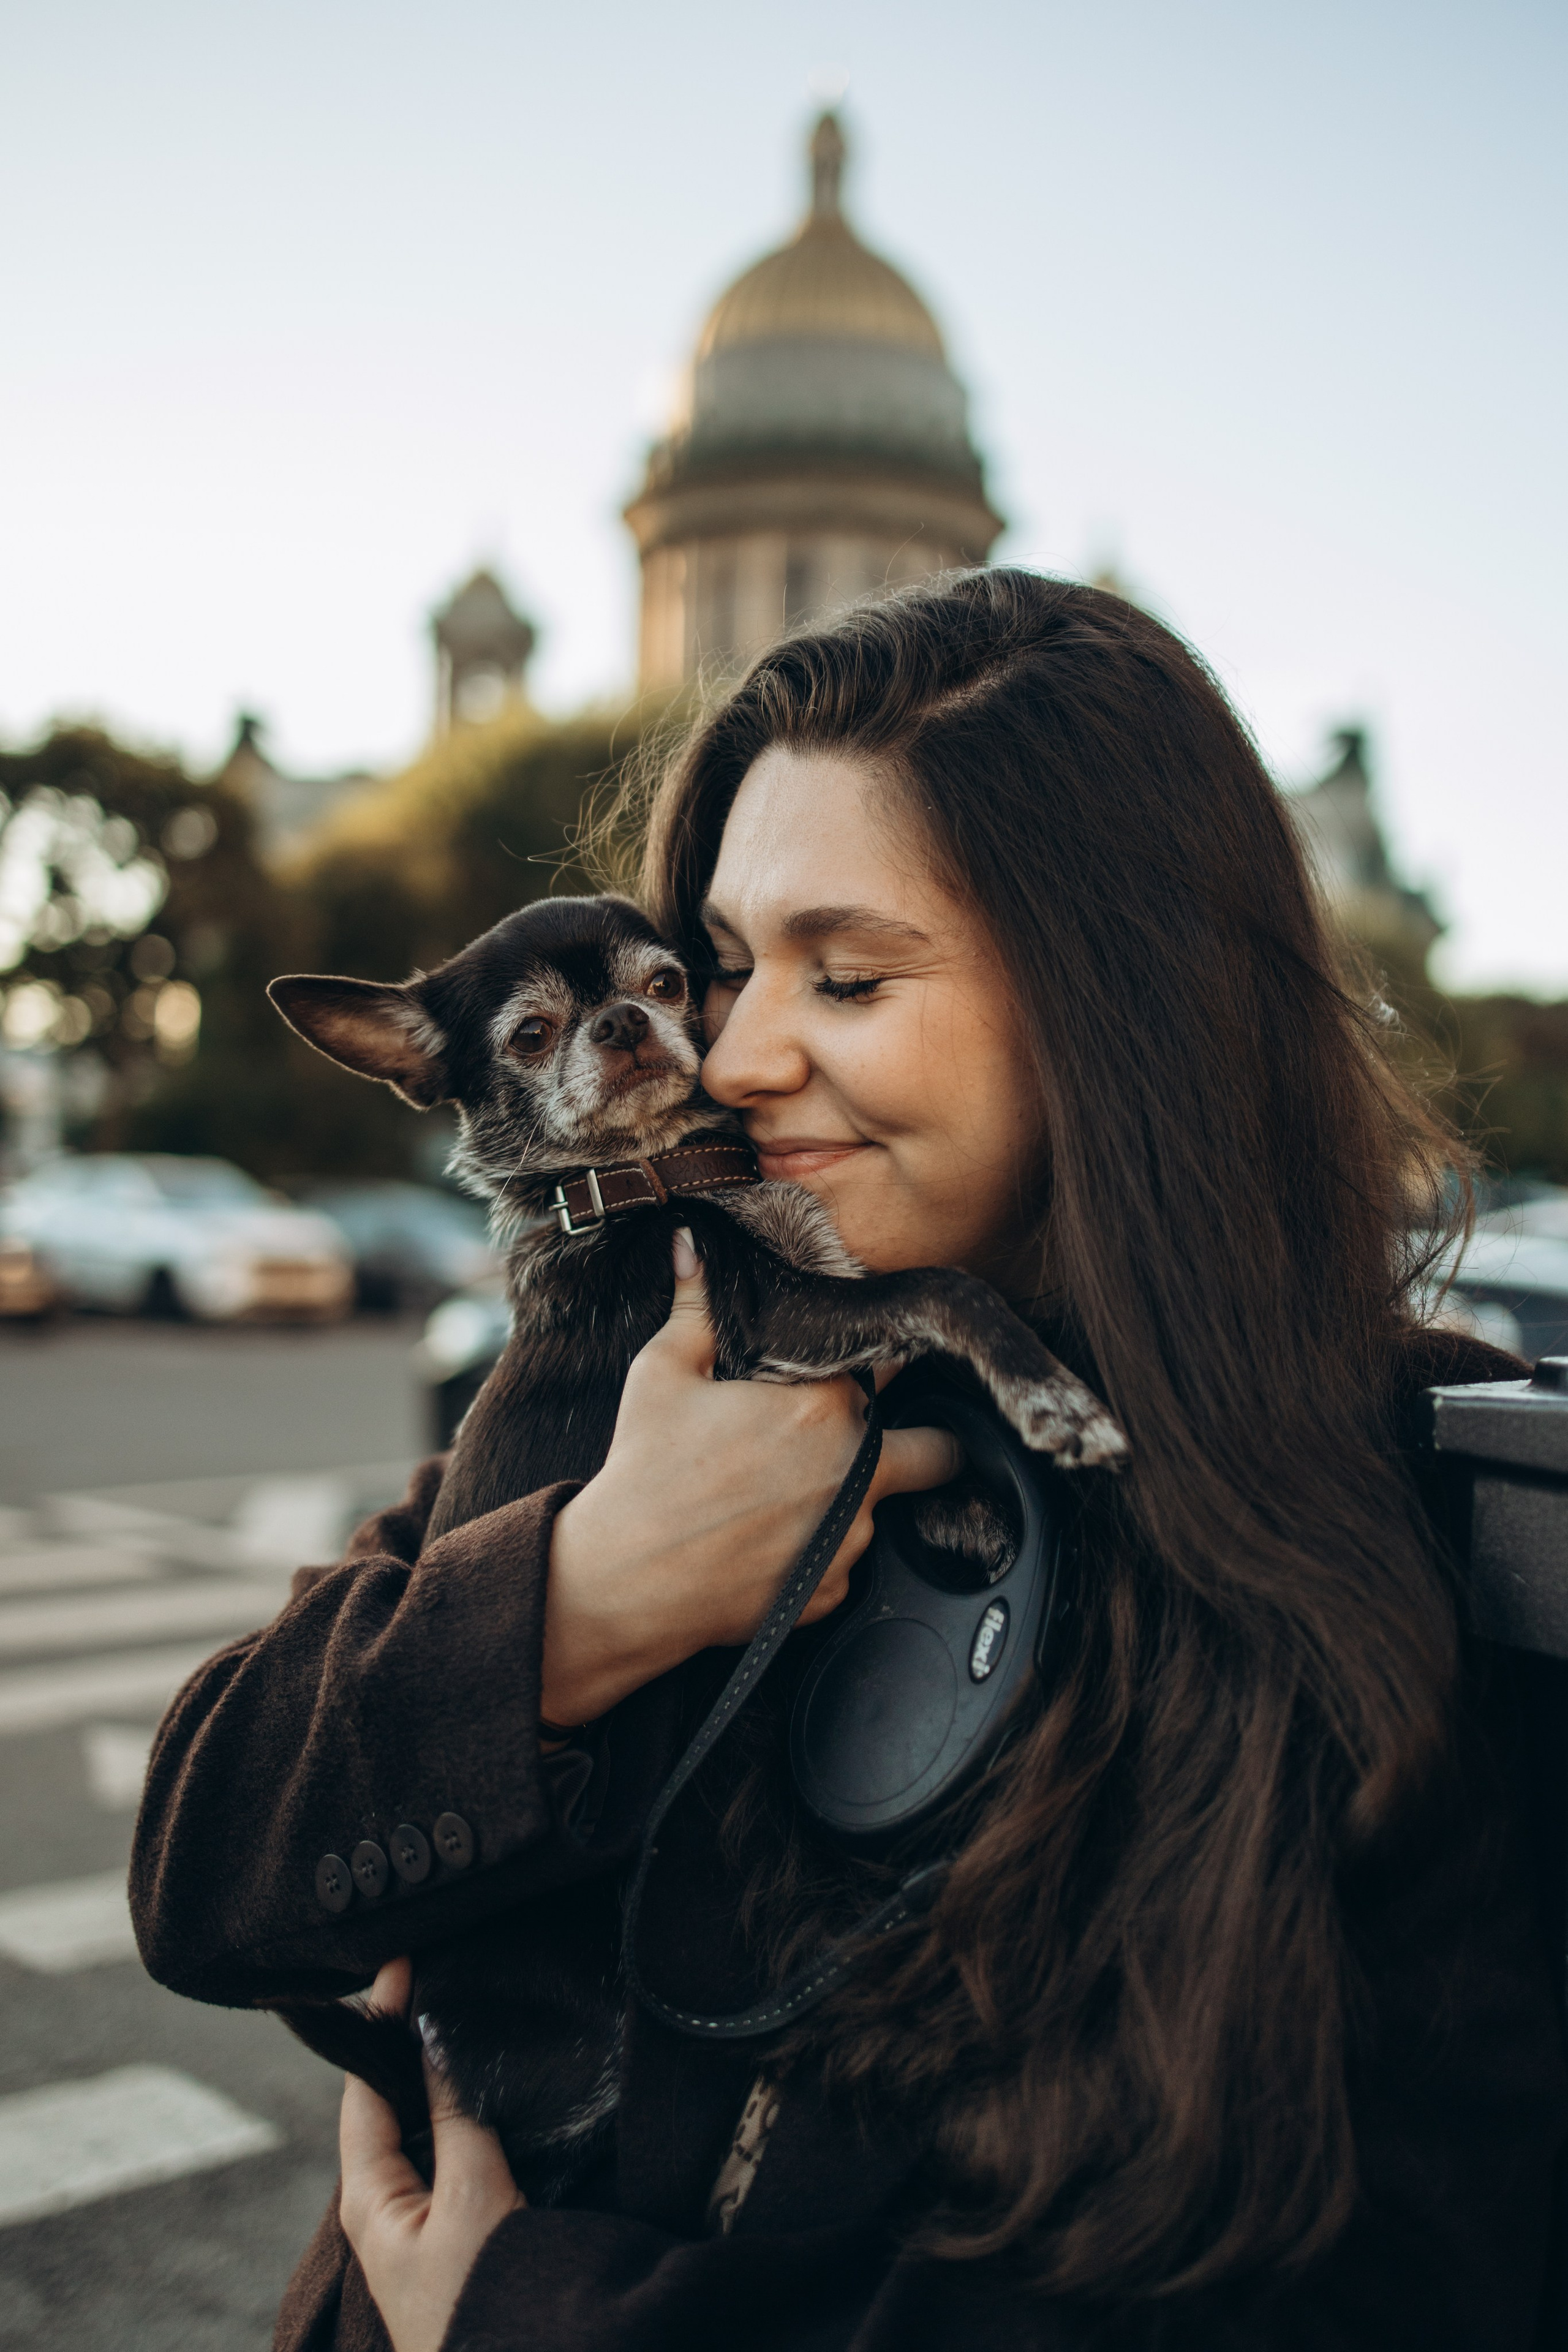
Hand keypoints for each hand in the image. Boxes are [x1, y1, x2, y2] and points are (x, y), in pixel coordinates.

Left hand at [338, 1958, 523, 2351]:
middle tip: (440, 1977)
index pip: (364, 2087)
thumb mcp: (473, 2198)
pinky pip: (453, 2159)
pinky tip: (492, 2093)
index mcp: (370, 2197)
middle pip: (391, 2105)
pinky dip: (467, 2118)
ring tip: (465, 2018)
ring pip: (425, 2131)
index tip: (403, 1961)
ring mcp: (420, 2225)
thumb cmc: (478, 2301)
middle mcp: (386, 2206)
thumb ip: (458, 2117)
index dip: (380, 2022)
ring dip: (442, 2081)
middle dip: (411, 2045)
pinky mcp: (455, 2238)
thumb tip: (438, 2041)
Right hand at [541, 1227, 962, 1723]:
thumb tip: (691, 1246)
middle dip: (921, 1443)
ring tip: (786, 1495)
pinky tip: (771, 1541)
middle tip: (873, 1440)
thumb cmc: (642, 1473)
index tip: (878, 1365)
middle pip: (937, 1451)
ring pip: (883, 1509)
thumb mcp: (662, 1374)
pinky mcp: (833, 1591)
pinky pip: (845, 1563)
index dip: (889, 1361)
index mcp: (823, 1408)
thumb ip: (694, 1305)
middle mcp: (854, 1473)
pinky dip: (821, 1552)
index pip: (896, 1367)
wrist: (623, 1580)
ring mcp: (849, 1539)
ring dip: (853, 1499)